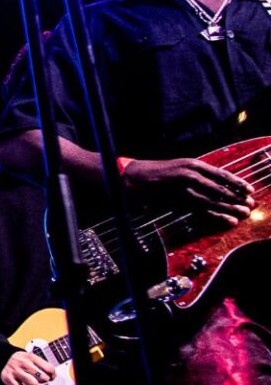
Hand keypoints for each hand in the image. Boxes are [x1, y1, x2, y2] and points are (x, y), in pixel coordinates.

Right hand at [0, 350, 55, 384]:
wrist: (0, 357)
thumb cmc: (19, 360)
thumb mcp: (30, 357)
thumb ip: (41, 365)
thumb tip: (52, 376)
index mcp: (31, 357)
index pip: (49, 369)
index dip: (52, 375)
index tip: (50, 377)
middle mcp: (24, 364)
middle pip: (43, 378)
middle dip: (43, 380)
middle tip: (39, 379)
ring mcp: (15, 371)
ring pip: (33, 384)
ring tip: (30, 382)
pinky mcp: (8, 379)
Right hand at [122, 156, 252, 223]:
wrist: (132, 177)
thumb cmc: (157, 173)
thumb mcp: (179, 167)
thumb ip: (196, 174)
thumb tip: (215, 184)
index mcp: (193, 164)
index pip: (221, 174)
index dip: (237, 182)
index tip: (250, 190)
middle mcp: (190, 174)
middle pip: (219, 188)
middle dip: (237, 197)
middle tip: (251, 205)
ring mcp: (183, 187)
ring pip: (212, 200)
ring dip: (230, 208)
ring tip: (244, 214)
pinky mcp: (176, 200)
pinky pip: (200, 210)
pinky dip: (216, 215)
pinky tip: (227, 220)